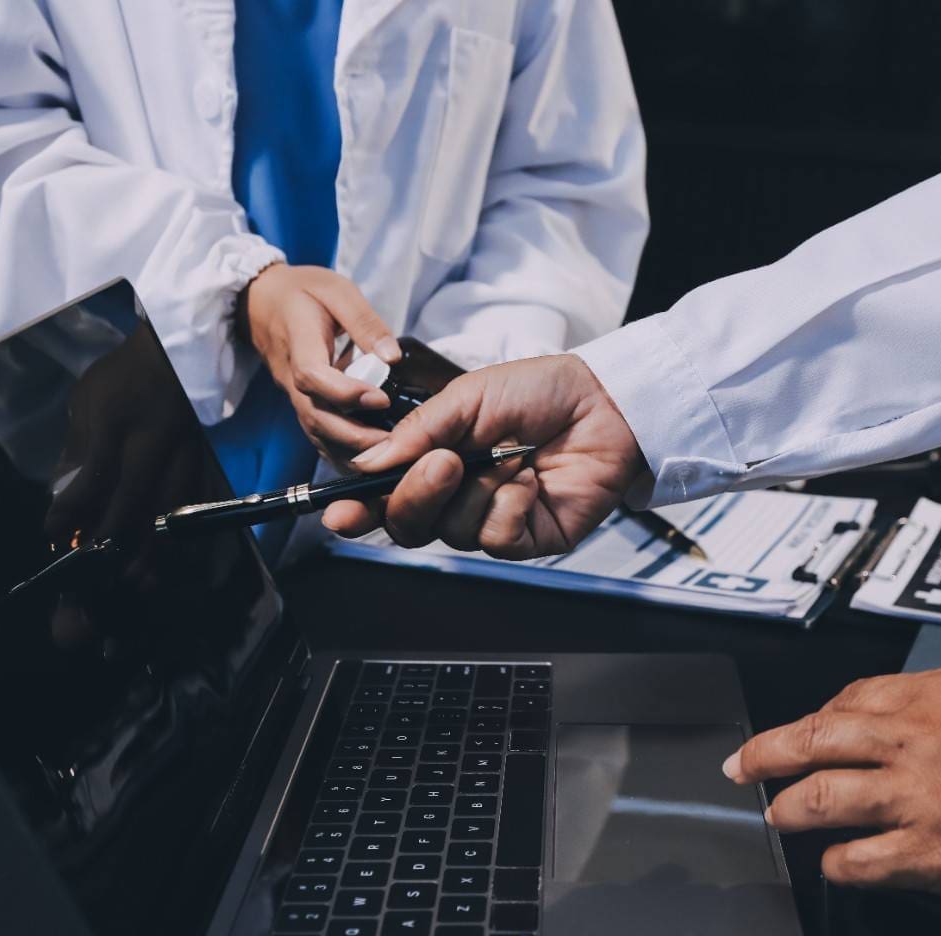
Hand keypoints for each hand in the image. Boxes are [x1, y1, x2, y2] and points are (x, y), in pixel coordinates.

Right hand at [244, 264, 401, 460]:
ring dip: (349, 450)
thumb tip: (392, 357)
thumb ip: (364, 321)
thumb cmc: (303, 293)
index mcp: (299, 342)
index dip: (345, 393)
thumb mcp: (337, 291)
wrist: (262, 302)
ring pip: (315, 431)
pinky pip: (317, 434)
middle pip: (315, 416)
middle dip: (353, 436)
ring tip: (387, 456)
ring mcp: (293, 394)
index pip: (314, 376)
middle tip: (392, 444)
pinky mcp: (301, 403)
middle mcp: (291, 377)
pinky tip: (369, 459)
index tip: (380, 398)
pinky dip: (340, 451)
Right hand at [321, 355, 646, 557]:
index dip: (357, 510)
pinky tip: (529, 483)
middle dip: (417, 495)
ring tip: (511, 457)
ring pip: (451, 532)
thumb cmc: (538, 392)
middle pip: (408, 524)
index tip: (337, 513)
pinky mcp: (527, 538)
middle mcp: (457, 496)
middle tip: (446, 462)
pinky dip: (508, 508)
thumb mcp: (467, 398)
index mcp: (435, 461)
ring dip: (477, 491)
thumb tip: (370, 464)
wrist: (602, 402)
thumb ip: (417, 432)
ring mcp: (492, 520)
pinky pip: (495, 539)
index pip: (384, 496)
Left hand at [724, 668, 940, 896]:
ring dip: (790, 809)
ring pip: (822, 799)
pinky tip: (836, 862)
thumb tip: (871, 715)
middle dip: (767, 753)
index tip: (796, 732)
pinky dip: (838, 862)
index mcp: (926, 696)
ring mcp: (915, 799)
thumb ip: (924, 701)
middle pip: (814, 739)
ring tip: (779, 815)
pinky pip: (859, 861)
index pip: (845, 700)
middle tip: (744, 765)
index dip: (811, 720)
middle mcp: (912, 741)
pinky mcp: (929, 853)